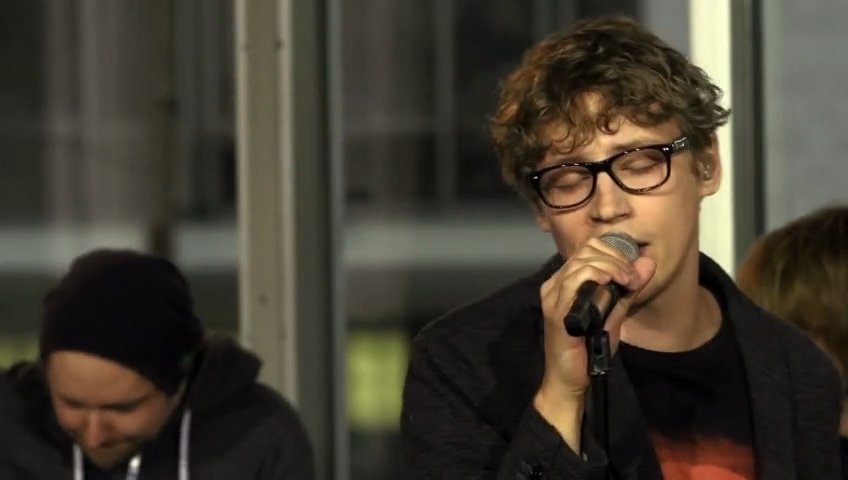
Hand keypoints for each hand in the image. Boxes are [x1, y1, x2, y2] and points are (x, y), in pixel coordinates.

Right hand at [533, 236, 655, 448]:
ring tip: (627, 280)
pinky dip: (596, 275)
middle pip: (585, 251)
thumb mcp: (613, 314)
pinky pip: (575, 280)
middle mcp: (555, 284)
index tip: (633, 268)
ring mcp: (553, 296)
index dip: (613, 250)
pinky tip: (611, 282)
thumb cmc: (588, 349)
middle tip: (633, 275)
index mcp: (565, 282)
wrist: (570, 379)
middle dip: (615, 257)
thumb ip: (629, 290)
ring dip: (610, 266)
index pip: (587, 249)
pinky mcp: (556, 310)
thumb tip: (648, 263)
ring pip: (581, 262)